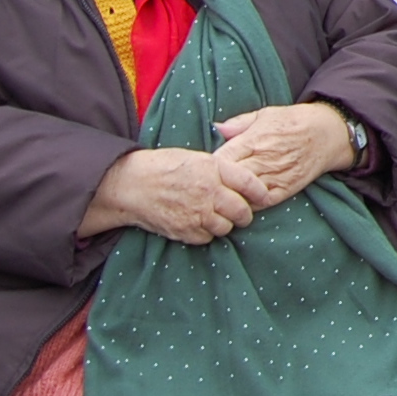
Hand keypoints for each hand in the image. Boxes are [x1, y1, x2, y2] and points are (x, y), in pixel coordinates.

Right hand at [77, 147, 264, 244]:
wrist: (131, 184)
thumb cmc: (163, 166)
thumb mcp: (195, 157)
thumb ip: (220, 168)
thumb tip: (244, 174)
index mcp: (213, 169)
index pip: (249, 183)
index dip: (260, 192)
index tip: (265, 197)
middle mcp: (209, 192)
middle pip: (242, 211)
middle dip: (244, 214)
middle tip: (241, 213)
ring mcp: (197, 213)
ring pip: (226, 227)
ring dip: (224, 224)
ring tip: (215, 216)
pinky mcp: (185, 230)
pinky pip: (207, 237)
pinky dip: (206, 232)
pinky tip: (198, 223)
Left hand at [212, 101, 356, 208]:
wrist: (327, 133)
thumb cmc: (293, 121)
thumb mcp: (265, 114)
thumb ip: (238, 123)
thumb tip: (214, 128)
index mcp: (253, 140)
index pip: (221, 160)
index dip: (208, 168)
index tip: (202, 170)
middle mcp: (263, 160)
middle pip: (229, 180)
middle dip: (215, 185)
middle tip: (205, 188)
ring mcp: (275, 176)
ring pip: (243, 195)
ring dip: (230, 198)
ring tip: (219, 199)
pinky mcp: (286, 188)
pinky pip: (262, 203)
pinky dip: (249, 205)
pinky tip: (241, 202)